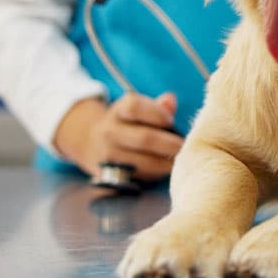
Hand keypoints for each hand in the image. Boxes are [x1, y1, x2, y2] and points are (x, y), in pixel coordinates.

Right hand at [53, 92, 182, 180]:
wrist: (92, 143)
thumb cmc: (128, 123)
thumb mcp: (139, 108)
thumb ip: (158, 105)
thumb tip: (170, 100)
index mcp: (118, 111)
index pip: (135, 107)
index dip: (157, 113)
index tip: (170, 121)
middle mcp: (110, 132)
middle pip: (144, 138)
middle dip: (170, 144)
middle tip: (185, 146)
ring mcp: (108, 155)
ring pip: (145, 162)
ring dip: (166, 162)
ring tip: (180, 159)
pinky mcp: (110, 175)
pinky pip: (139, 177)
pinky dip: (155, 174)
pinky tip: (164, 169)